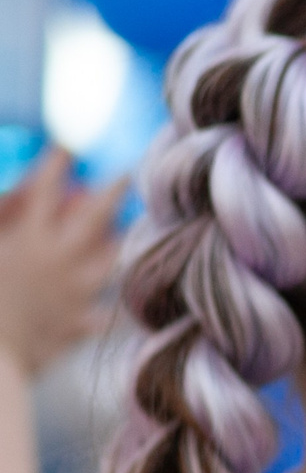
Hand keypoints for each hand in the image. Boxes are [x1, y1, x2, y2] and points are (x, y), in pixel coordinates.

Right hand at [0, 149, 123, 378]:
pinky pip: (103, 310)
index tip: (67, 147)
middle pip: (94, 218)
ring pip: (110, 260)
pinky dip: (107, 301)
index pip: (46, 190)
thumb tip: (19, 190)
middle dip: (111, 191)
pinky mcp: (79, 325)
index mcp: (27, 238)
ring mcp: (74, 293)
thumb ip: (2, 215)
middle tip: (126, 173)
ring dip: (117, 243)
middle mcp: (58, 261)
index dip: (56, 165)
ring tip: (123, 230)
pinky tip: (114, 294)